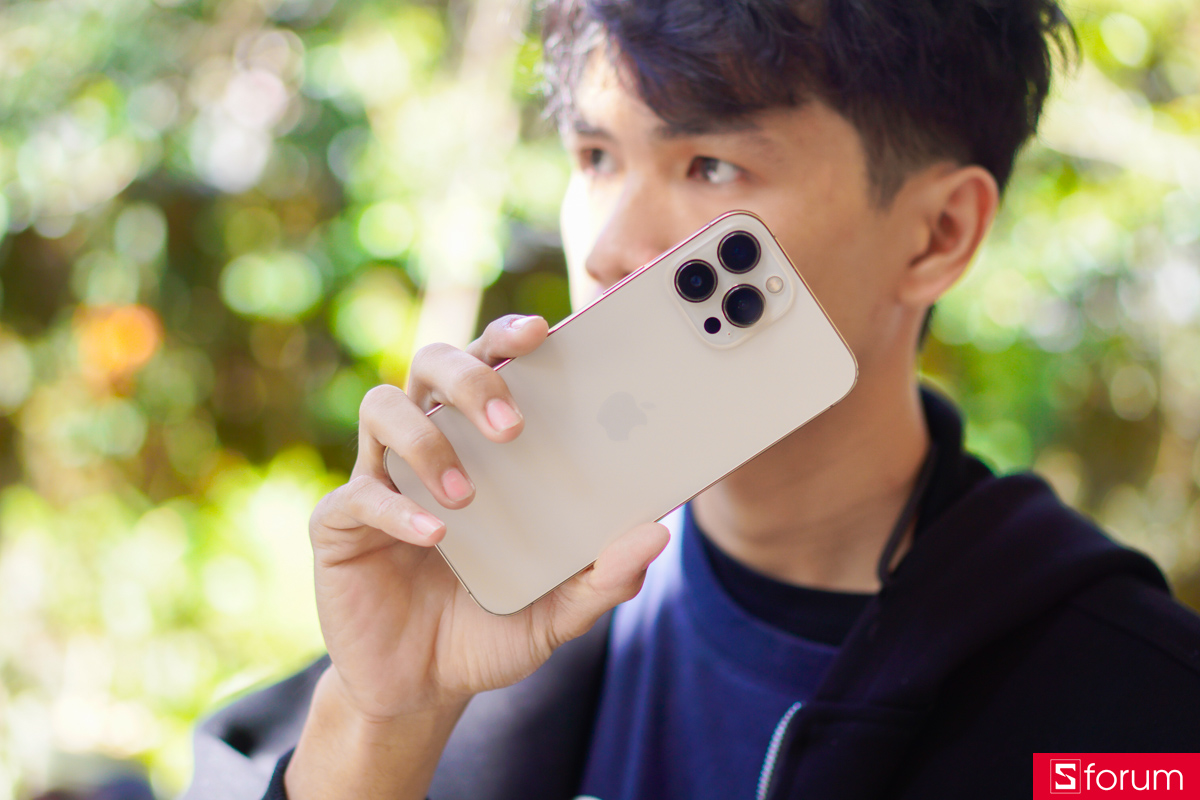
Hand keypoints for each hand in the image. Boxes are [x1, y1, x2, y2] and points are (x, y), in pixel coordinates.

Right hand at [287, 315, 669, 798]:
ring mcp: (380, 478)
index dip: (510, 335)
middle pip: (433, 363)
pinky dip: (398, 508)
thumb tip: (658, 534)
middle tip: (512, 424)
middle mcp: (429, 445)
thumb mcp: (558, 611)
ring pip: (382, 406)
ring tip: (467, 493)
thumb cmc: (490, 627)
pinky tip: (435, 536)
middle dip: (472, 375)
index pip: (492, 365)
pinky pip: (358, 493)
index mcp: (481, 444)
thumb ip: (605, 577)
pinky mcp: (341, 524)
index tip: (545, 331)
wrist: (423, 689)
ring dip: (427, 439)